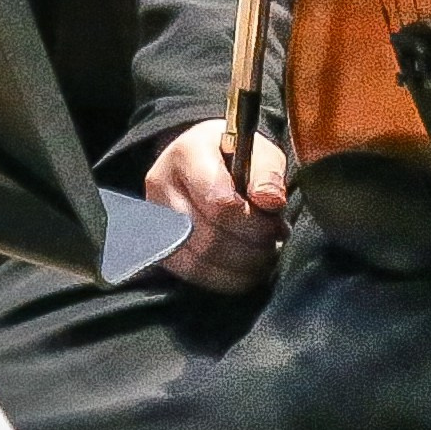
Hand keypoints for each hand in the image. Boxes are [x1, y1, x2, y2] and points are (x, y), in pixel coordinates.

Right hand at [144, 121, 288, 291]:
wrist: (207, 161)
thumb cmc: (237, 156)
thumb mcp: (260, 152)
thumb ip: (268, 173)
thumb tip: (270, 201)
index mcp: (187, 155)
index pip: (219, 203)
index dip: (254, 223)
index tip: (276, 224)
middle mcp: (162, 186)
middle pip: (209, 238)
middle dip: (251, 250)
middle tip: (274, 243)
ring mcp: (154, 219)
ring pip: (199, 263)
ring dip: (240, 268)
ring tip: (263, 256)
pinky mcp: (158, 247)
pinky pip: (192, 275)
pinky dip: (225, 278)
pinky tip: (244, 265)